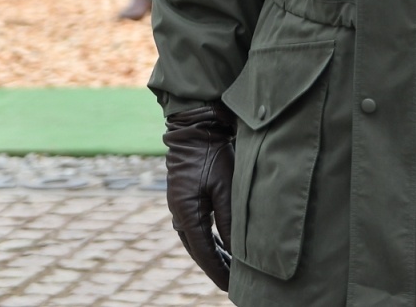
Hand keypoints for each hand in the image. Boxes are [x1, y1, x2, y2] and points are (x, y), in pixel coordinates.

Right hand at [164, 103, 235, 290]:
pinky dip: (209, 239)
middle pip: (198, 250)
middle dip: (216, 267)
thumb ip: (230, 223)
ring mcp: (179, 205)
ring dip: (213, 254)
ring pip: (196, 240)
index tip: (233, 287)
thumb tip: (237, 253)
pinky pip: (195, 227)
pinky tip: (220, 244)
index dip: (219, 272)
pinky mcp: (184, 197)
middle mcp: (179, 213)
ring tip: (231, 268)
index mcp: (187, 215)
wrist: (194, 127)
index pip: (204, 254)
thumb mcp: (225, 190)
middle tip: (234, 282)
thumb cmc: (212, 156)